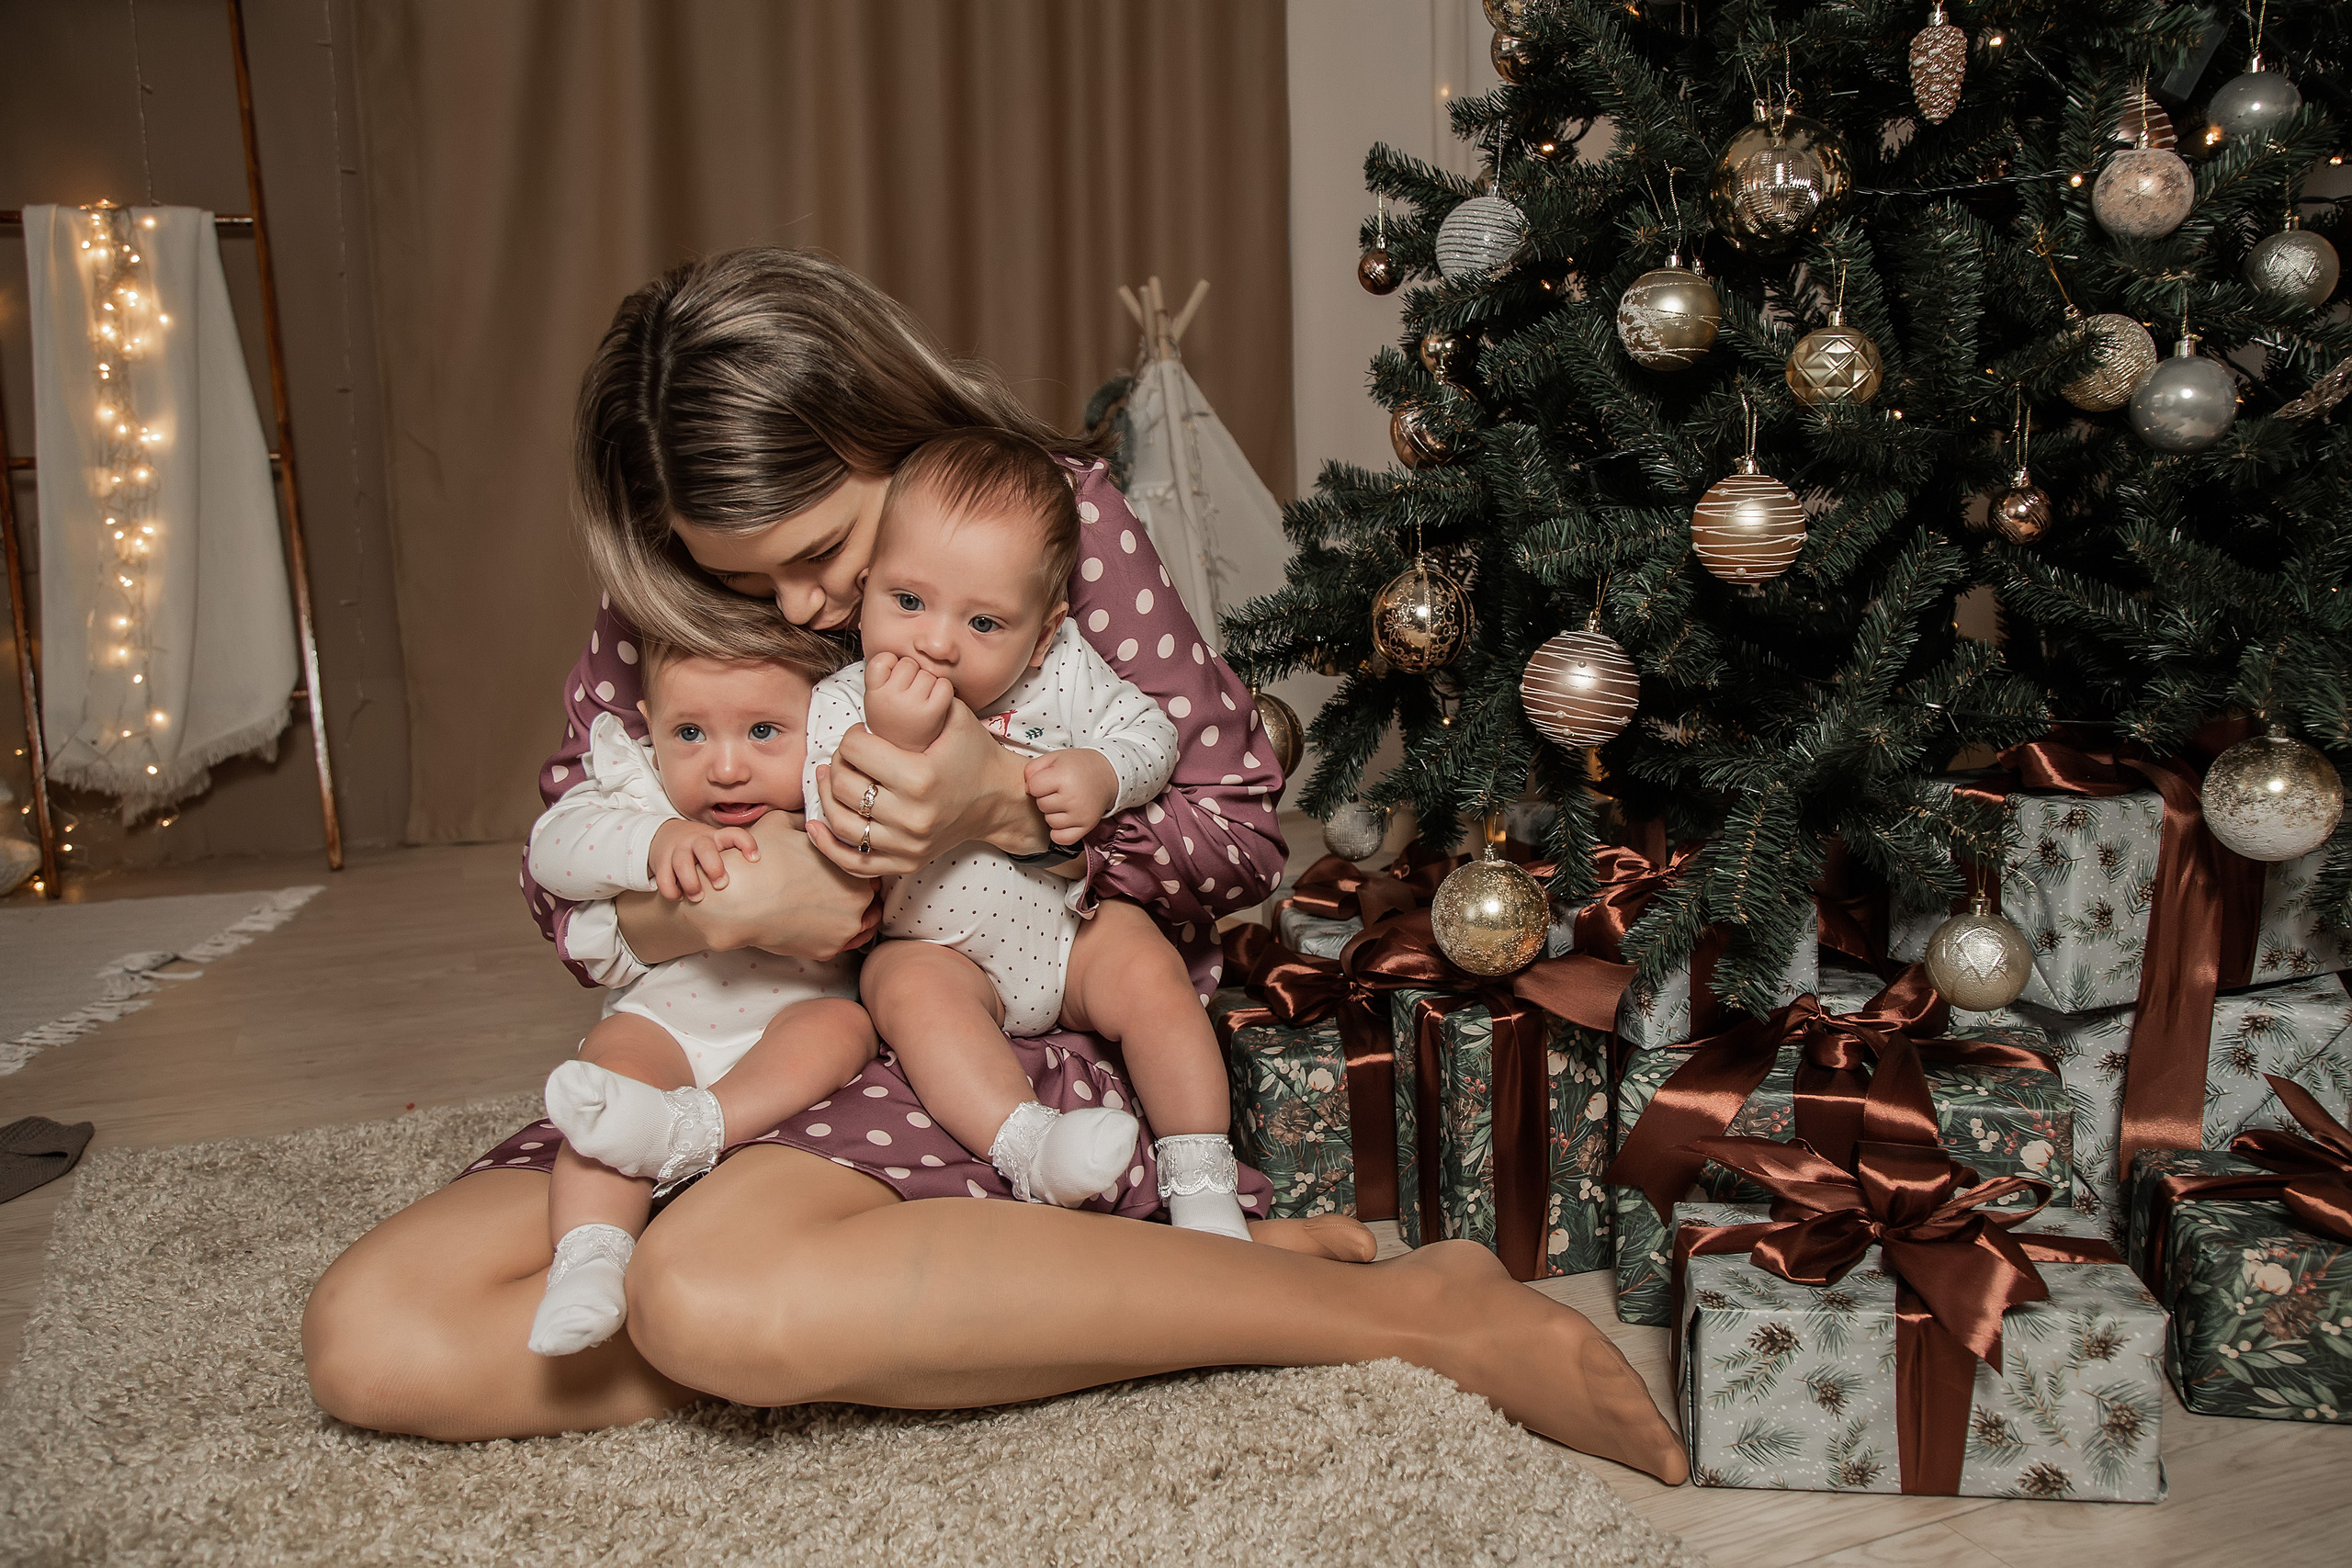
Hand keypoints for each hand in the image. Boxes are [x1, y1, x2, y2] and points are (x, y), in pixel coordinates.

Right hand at [617, 811, 880, 962]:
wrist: (737, 902)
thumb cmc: (759, 859)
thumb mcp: (784, 822)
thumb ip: (810, 817)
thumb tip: (821, 808)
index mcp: (853, 865)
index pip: (870, 863)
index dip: (858, 862)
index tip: (846, 864)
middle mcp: (858, 899)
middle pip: (871, 895)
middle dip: (858, 889)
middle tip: (840, 886)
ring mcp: (846, 928)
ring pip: (864, 922)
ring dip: (854, 913)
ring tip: (834, 905)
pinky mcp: (829, 950)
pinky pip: (846, 942)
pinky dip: (838, 933)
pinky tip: (824, 922)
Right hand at [648, 818, 758, 901]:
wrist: (664, 836)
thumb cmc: (702, 849)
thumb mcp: (718, 846)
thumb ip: (736, 859)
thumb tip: (766, 889)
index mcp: (716, 837)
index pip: (733, 834)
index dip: (746, 844)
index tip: (755, 859)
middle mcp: (697, 841)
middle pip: (704, 847)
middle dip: (714, 866)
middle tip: (722, 884)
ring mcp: (678, 850)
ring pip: (682, 863)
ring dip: (691, 882)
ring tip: (698, 898)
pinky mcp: (661, 862)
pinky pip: (664, 877)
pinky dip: (670, 890)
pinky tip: (678, 897)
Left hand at [808, 701, 1052, 875]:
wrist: (999, 799)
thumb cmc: (973, 753)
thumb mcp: (954, 715)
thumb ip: (917, 695)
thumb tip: (877, 676)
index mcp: (920, 777)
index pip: (856, 751)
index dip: (852, 736)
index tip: (862, 733)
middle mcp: (912, 816)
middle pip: (844, 786)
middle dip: (838, 763)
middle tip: (848, 754)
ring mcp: (907, 844)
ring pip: (841, 822)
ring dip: (826, 797)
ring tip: (829, 777)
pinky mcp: (905, 862)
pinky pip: (853, 861)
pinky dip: (828, 845)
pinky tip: (816, 824)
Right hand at [861, 651, 956, 751]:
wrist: (910, 759)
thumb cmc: (895, 721)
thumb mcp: (877, 698)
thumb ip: (883, 674)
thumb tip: (903, 641)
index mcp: (872, 694)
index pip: (884, 659)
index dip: (892, 668)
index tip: (892, 687)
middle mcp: (889, 699)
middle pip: (909, 664)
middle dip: (912, 676)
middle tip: (908, 700)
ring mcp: (910, 706)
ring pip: (927, 673)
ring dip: (929, 685)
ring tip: (920, 706)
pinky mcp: (932, 713)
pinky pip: (944, 686)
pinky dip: (944, 693)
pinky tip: (935, 708)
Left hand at [1023, 749, 1118, 845]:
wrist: (1107, 774)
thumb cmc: (1078, 766)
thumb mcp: (1054, 757)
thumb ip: (1033, 768)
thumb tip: (1026, 788)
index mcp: (1064, 776)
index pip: (1033, 787)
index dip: (1037, 783)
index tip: (1047, 780)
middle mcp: (1073, 797)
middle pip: (1041, 805)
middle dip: (1046, 797)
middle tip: (1059, 790)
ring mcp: (1080, 814)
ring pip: (1049, 821)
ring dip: (1053, 813)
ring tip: (1065, 801)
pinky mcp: (1086, 826)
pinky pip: (1061, 838)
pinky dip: (1059, 831)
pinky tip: (1064, 818)